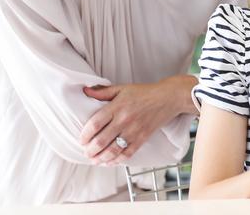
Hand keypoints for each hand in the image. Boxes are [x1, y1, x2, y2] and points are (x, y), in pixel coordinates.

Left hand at [80, 75, 195, 164]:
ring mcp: (134, 131)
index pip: (95, 123)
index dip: (86, 134)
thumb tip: (85, 91)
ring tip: (94, 160)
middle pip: (102, 140)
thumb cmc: (144, 92)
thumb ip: (103, 91)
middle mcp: (124, 120)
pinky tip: (110, 162)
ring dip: (101, 158)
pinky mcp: (143, 138)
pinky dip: (117, 160)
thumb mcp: (122, 88)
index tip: (81, 140)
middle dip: (91, 150)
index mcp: (117, 106)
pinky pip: (127, 153)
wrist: (168, 98)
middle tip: (86, 153)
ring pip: (113, 150)